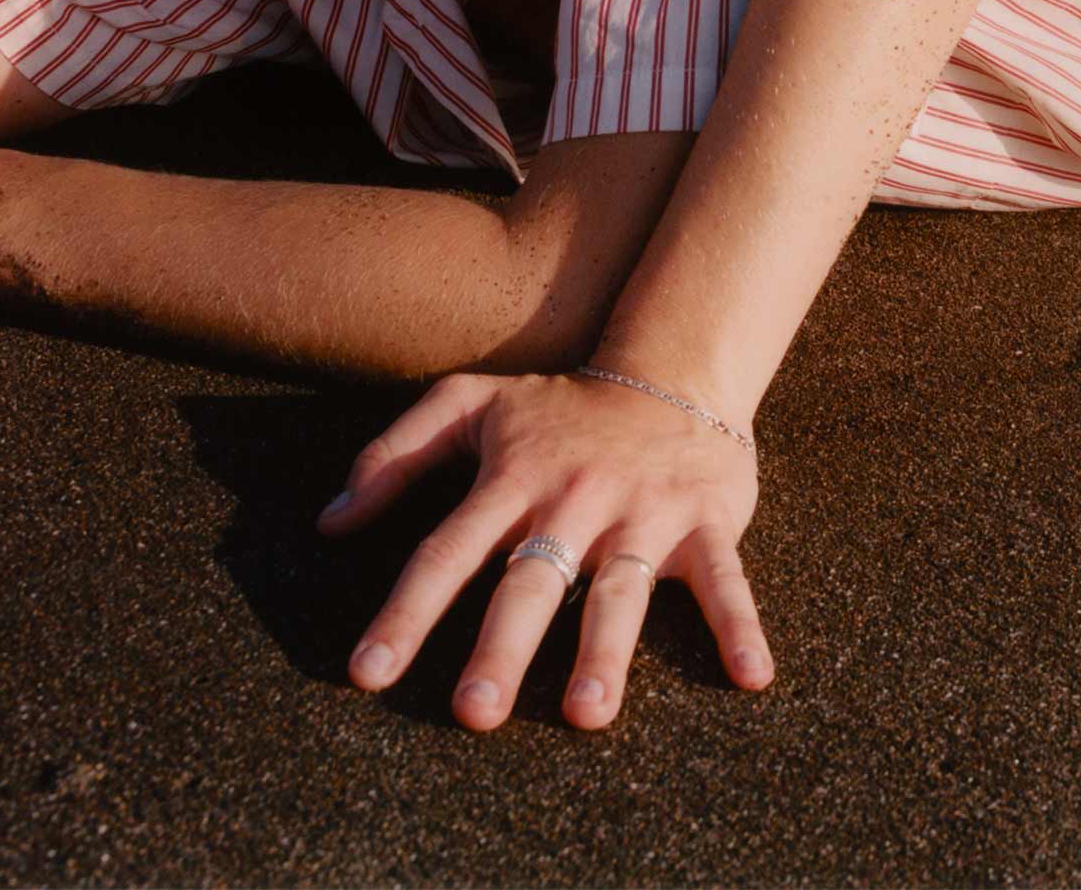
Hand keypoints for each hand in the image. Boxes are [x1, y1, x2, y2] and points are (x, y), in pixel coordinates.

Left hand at [319, 370, 770, 731]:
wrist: (676, 366)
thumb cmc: (560, 405)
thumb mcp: (471, 404)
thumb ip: (394, 454)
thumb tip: (328, 522)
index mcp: (514, 477)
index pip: (449, 549)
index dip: (407, 612)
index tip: (368, 674)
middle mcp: (576, 498)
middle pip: (532, 579)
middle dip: (503, 646)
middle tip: (474, 713)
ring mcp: (644, 510)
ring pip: (622, 588)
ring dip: (605, 651)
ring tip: (585, 714)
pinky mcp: (706, 519)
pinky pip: (726, 577)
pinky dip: (740, 624)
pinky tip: (752, 675)